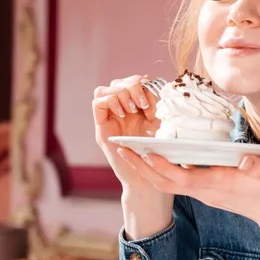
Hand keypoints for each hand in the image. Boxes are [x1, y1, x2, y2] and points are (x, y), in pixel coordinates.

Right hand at [93, 75, 172, 238]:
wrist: (151, 179)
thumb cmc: (161, 154)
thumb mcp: (162, 124)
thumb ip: (157, 105)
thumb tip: (156, 84)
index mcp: (134, 110)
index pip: (128, 82)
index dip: (138, 80)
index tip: (150, 86)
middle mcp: (119, 113)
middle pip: (115, 83)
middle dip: (130, 86)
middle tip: (143, 102)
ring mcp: (108, 121)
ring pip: (103, 90)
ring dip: (120, 94)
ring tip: (135, 109)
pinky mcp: (101, 129)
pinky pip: (97, 104)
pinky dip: (110, 101)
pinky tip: (125, 113)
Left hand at [117, 149, 259, 258]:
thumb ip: (259, 168)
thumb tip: (245, 159)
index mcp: (218, 185)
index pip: (182, 178)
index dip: (162, 166)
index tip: (145, 152)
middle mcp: (206, 191)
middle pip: (166, 182)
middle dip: (142, 167)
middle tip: (121, 148)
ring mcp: (205, 192)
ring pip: (169, 183)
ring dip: (148, 169)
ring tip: (131, 150)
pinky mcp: (208, 190)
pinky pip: (178, 182)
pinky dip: (162, 170)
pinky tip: (157, 156)